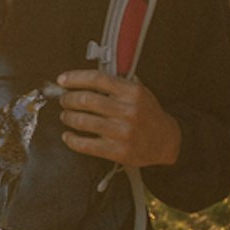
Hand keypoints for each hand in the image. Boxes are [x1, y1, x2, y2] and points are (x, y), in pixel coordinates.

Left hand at [55, 69, 180, 169]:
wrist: (166, 141)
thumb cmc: (148, 115)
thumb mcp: (139, 93)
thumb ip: (116, 85)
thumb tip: (82, 81)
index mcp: (132, 92)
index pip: (98, 79)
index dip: (75, 78)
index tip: (62, 80)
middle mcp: (128, 111)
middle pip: (87, 100)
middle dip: (68, 99)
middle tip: (64, 100)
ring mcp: (123, 132)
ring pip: (83, 121)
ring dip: (68, 117)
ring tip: (65, 116)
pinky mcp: (118, 151)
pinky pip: (86, 145)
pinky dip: (72, 140)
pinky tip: (68, 136)